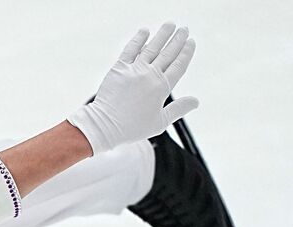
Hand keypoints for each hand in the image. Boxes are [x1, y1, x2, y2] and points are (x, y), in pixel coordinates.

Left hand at [67, 22, 198, 154]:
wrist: (104, 126)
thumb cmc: (131, 128)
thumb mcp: (159, 122)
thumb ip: (179, 109)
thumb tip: (196, 101)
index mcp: (162, 88)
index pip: (179, 65)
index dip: (186, 52)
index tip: (191, 42)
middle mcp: (150, 76)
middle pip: (168, 53)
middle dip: (177, 39)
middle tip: (184, 29)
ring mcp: (134, 71)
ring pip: (151, 48)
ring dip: (162, 35)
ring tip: (170, 24)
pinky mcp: (118, 69)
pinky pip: (130, 50)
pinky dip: (138, 39)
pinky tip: (145, 31)